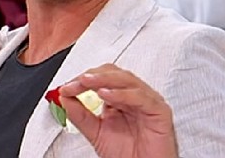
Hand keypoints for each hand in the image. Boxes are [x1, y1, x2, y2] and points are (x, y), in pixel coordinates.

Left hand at [58, 64, 177, 157]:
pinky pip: (141, 97)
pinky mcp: (160, 111)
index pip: (101, 78)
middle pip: (114, 74)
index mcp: (120, 99)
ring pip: (127, 80)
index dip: (82, 79)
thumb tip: (64, 98)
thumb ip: (80, 115)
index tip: (66, 88)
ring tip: (87, 82)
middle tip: (75, 83)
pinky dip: (122, 94)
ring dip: (104, 79)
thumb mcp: (96, 133)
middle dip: (92, 76)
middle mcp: (134, 97)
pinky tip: (106, 94)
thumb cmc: (128, 155)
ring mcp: (148, 102)